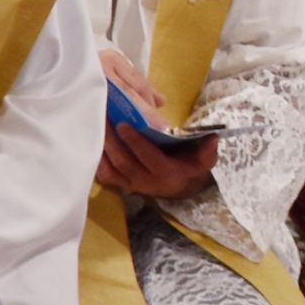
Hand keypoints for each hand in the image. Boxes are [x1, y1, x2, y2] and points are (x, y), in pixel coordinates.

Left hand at [96, 48, 217, 196]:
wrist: (180, 185)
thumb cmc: (192, 166)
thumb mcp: (205, 159)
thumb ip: (207, 149)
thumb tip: (213, 137)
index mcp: (166, 173)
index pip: (148, 156)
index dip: (136, 141)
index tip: (125, 123)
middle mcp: (145, 182)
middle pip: (124, 161)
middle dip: (113, 141)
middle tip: (104, 118)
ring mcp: (130, 184)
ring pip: (112, 168)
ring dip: (103, 147)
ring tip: (96, 125)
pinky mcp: (120, 184)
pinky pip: (105, 174)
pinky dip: (97, 160)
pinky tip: (92, 141)